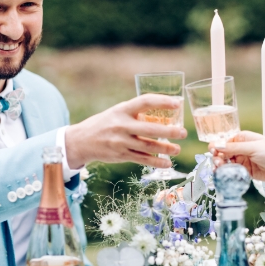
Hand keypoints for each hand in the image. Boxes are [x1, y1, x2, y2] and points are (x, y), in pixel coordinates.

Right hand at [65, 94, 186, 168]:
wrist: (81, 141)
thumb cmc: (105, 124)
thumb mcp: (117, 113)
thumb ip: (137, 114)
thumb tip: (164, 116)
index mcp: (122, 110)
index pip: (145, 102)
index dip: (162, 102)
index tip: (177, 104)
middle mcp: (121, 125)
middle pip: (149, 129)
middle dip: (169, 131)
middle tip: (183, 133)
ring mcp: (121, 142)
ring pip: (148, 146)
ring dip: (165, 149)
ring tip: (177, 149)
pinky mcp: (121, 155)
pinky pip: (142, 160)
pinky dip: (156, 162)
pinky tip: (167, 163)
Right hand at [210, 131, 264, 182]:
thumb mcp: (252, 148)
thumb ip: (233, 148)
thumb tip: (216, 145)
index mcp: (242, 138)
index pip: (224, 141)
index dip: (217, 146)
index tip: (212, 152)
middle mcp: (241, 149)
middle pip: (223, 153)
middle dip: (218, 157)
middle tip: (217, 163)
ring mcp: (243, 160)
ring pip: (226, 163)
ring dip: (221, 166)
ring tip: (219, 170)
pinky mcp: (245, 171)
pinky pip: (232, 172)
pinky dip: (227, 174)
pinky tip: (224, 175)